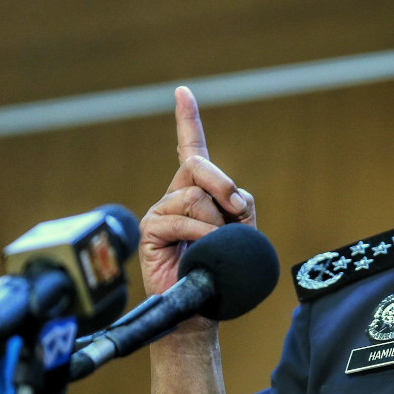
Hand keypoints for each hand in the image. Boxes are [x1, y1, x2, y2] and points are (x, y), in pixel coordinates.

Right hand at [139, 86, 255, 296]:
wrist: (209, 301)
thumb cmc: (225, 264)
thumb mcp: (243, 226)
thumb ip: (238, 200)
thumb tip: (227, 197)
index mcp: (198, 188)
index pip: (192, 147)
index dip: (188, 119)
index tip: (182, 92)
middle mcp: (176, 194)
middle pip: (197, 165)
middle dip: (222, 184)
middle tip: (235, 212)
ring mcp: (161, 210)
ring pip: (194, 196)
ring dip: (215, 223)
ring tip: (212, 245)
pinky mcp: (150, 230)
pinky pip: (181, 219)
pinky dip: (200, 235)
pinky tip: (198, 250)